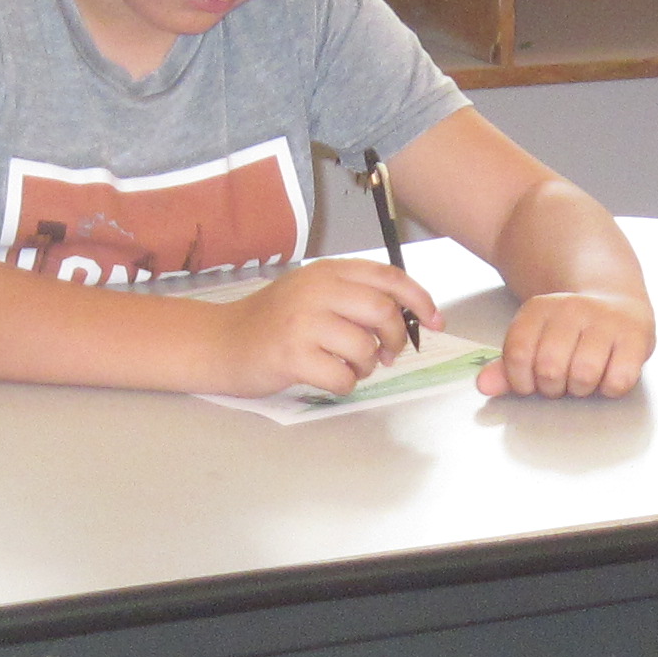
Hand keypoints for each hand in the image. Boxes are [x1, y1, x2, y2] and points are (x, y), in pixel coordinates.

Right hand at [207, 259, 444, 397]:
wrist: (222, 342)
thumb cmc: (273, 321)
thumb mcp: (313, 293)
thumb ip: (354, 296)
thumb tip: (408, 314)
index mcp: (327, 271)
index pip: (389, 277)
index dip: (420, 300)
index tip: (436, 321)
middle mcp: (316, 291)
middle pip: (383, 312)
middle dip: (396, 340)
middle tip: (388, 355)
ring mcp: (303, 323)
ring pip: (366, 348)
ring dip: (366, 366)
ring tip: (348, 366)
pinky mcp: (292, 356)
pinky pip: (343, 377)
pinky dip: (344, 385)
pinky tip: (326, 377)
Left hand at [483, 289, 651, 399]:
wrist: (616, 301)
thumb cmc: (571, 332)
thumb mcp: (536, 339)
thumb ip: (508, 365)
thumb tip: (484, 386)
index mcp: (539, 309)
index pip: (518, 355)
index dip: (521, 381)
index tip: (531, 381)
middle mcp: (572, 309)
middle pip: (550, 368)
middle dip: (552, 387)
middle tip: (561, 381)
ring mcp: (606, 320)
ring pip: (583, 375)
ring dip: (581, 389)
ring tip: (583, 378)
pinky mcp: (636, 335)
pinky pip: (618, 380)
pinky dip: (609, 388)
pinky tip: (607, 376)